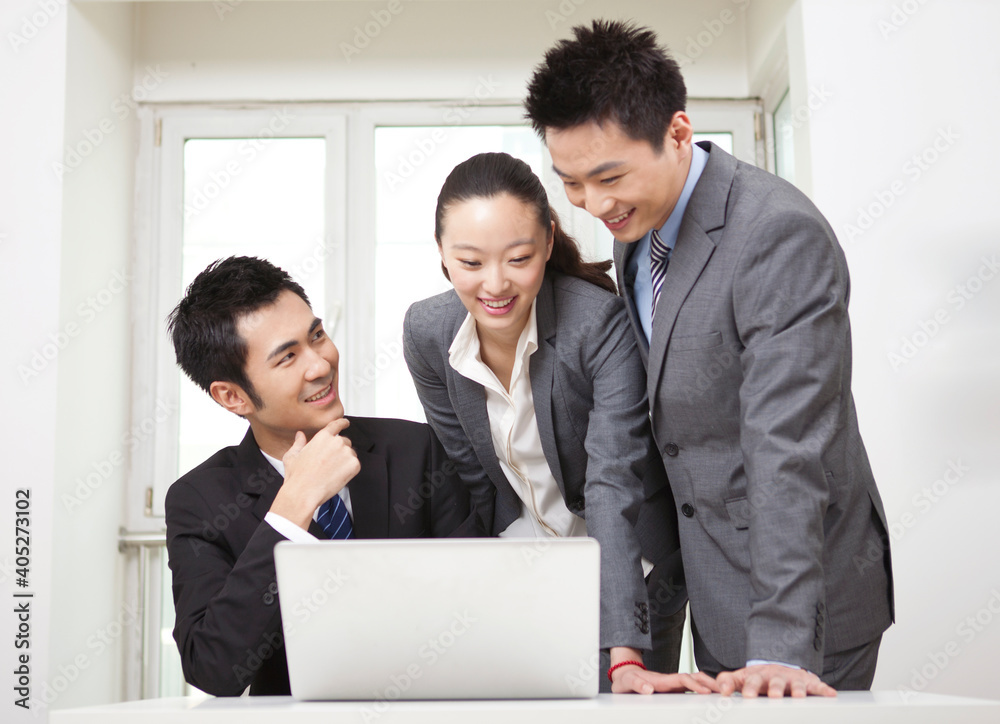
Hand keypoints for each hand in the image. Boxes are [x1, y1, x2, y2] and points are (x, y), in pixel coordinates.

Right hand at [270, 418, 359, 529]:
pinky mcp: (354, 465)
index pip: (337, 425)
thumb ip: (298, 443)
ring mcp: (346, 453)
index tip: (346, 423)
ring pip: (351, 454)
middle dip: (339, 451)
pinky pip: (355, 465)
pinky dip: (349, 470)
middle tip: (329, 463)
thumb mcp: (292, 456)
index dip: (343, 423)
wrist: (304, 493)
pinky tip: (337, 476)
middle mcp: (336, 442)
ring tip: (331, 472)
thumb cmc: (297, 477)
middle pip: (345, 442)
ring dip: (345, 460)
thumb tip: (299, 435)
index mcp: (322, 437)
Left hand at [608, 646, 716, 694]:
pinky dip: (703, 689)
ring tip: (725, 692)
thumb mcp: (627, 683)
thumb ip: (636, 685)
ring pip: (695, 682)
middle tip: (726, 690)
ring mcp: (672, 685)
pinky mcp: (672, 689)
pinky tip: (712, 694)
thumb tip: (648, 689)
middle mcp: (670, 681)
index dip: (694, 684)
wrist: (624, 676)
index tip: (706, 691)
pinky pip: (691, 688)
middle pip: (694, 678)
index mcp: (661, 680)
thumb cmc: (626, 680)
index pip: (682, 680)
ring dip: (709, 685)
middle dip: (710, 682)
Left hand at [716, 664, 835, 697]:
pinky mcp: (808, 682)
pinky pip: (817, 686)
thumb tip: (719, 690)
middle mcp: (776, 677)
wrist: (779, 666)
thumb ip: (727, 682)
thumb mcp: (741, 678)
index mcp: (758, 676)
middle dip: (774, 689)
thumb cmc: (759, 679)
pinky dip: (824, 689)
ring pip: (796, 684)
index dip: (749, 687)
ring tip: (798, 696)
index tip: (745, 696)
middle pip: (775, 682)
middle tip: (773, 696)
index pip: (751, 681)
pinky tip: (831, 694)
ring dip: (798, 689)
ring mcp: (792, 679)